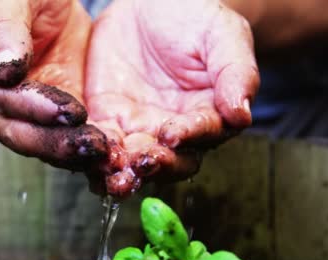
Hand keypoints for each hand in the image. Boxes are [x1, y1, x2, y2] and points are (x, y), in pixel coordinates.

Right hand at [0, 0, 107, 169]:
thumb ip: (2, 28)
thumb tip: (2, 73)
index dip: (28, 105)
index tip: (67, 110)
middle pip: (9, 129)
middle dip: (51, 140)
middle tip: (90, 144)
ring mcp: (7, 111)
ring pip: (32, 142)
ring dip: (66, 150)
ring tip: (100, 150)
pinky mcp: (37, 117)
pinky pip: (53, 138)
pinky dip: (75, 147)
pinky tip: (101, 151)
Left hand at [84, 0, 259, 196]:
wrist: (152, 4)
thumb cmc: (195, 19)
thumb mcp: (223, 36)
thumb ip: (235, 73)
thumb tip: (241, 113)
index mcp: (206, 115)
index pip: (202, 136)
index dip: (189, 137)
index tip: (174, 134)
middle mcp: (172, 131)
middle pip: (166, 160)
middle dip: (153, 166)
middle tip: (139, 165)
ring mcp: (137, 127)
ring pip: (130, 160)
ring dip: (120, 172)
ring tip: (111, 175)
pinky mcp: (107, 118)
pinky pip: (99, 141)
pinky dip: (93, 154)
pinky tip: (85, 156)